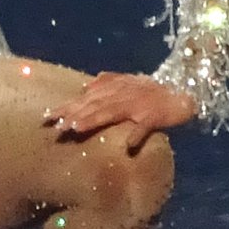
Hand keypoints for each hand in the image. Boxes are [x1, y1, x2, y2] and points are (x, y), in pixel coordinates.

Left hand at [45, 72, 196, 148]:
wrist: (183, 92)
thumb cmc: (153, 91)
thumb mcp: (128, 83)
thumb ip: (107, 82)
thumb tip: (85, 85)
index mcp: (114, 90)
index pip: (84, 99)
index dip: (65, 107)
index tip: (46, 117)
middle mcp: (121, 95)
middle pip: (92, 105)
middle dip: (73, 114)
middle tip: (55, 125)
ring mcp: (137, 105)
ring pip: (112, 112)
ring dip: (93, 119)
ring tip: (76, 128)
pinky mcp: (154, 116)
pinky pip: (144, 127)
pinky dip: (137, 135)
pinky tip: (128, 145)